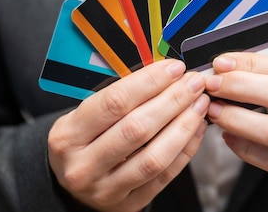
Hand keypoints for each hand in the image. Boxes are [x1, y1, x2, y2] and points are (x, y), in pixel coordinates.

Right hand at [48, 59, 208, 211]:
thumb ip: (119, 97)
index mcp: (68, 136)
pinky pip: (165, 176)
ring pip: (154, 157)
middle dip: (172, 100)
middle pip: (137, 129)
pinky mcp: (129, 205)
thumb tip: (165, 72)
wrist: (71, 185)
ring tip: (200, 104)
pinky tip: (196, 128)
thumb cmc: (82, 141)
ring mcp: (106, 190)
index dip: (150, 82)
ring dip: (184, 125)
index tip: (174, 68)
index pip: (114, 103)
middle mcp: (83, 166)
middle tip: (193, 83)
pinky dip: (186, 149)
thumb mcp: (84, 116)